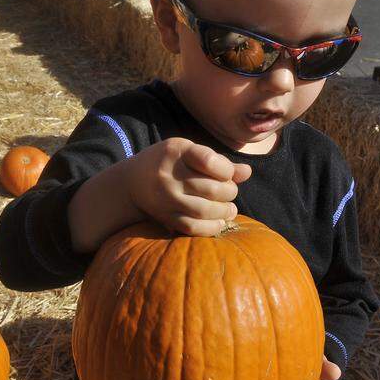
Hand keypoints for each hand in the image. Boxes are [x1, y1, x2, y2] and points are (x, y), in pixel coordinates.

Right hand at [127, 138, 251, 235]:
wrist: (132, 183)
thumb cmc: (170, 164)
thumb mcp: (190, 154)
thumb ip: (219, 163)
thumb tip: (247, 172)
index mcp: (176, 151)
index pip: (210, 161)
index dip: (226, 170)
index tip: (226, 174)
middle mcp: (169, 175)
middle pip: (211, 188)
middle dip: (229, 192)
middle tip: (230, 193)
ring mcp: (166, 198)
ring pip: (204, 210)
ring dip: (224, 211)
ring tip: (229, 209)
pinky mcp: (165, 217)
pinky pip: (193, 227)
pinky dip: (212, 227)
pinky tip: (219, 222)